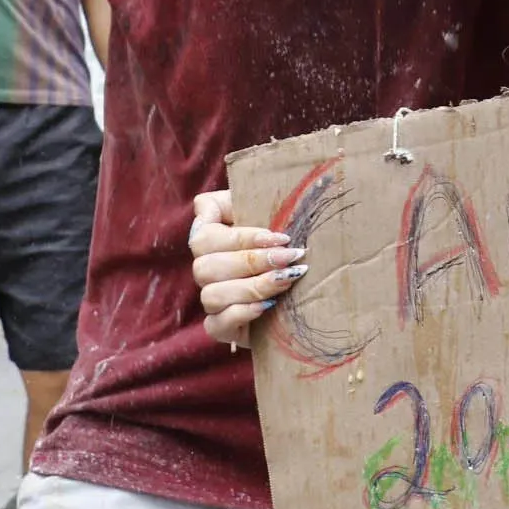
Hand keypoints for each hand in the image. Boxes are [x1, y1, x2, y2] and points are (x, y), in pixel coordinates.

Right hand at [192, 189, 308, 345]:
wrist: (304, 287)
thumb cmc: (285, 241)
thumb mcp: (273, 212)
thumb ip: (256, 194)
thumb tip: (255, 181)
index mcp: (211, 235)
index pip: (206, 233)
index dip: (241, 236)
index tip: (280, 236)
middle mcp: (205, 266)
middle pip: (207, 265)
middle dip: (253, 261)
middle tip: (291, 257)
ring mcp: (211, 298)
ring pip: (211, 294)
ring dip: (252, 287)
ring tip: (286, 280)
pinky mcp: (220, 327)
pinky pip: (215, 324)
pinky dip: (241, 313)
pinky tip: (269, 306)